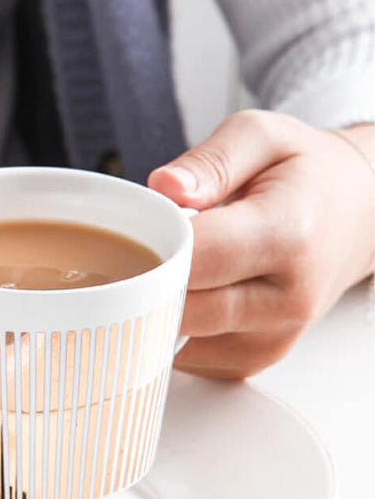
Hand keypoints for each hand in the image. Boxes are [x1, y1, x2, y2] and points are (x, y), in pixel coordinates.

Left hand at [147, 110, 374, 378]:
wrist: (354, 219)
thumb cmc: (303, 175)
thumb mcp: (262, 137)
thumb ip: (209, 161)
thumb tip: (165, 189)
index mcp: (289, 234)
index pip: (194, 257)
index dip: (155, 243)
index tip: (146, 226)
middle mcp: (287, 299)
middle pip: (179, 307)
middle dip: (149, 277)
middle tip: (151, 246)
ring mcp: (271, 338)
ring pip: (174, 336)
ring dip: (158, 304)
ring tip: (180, 264)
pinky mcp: (252, 361)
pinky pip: (184, 356)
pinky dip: (172, 326)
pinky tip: (191, 292)